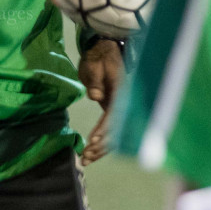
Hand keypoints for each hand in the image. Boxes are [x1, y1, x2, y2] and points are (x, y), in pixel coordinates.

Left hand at [78, 38, 123, 164]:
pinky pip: (110, 128)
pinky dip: (102, 140)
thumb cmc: (98, 58)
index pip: (115, 114)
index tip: (94, 139)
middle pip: (116, 129)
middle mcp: (124, 103)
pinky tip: (92, 151)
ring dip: (101, 148)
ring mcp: (120, 107)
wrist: (103, 50)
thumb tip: (96, 96)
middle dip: (102, 145)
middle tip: (86, 155)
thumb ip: (96, 81)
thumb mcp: (95, 66)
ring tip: (86, 159)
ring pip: (114, 132)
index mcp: (122, 92)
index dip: (106, 128)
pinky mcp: (113, 109)